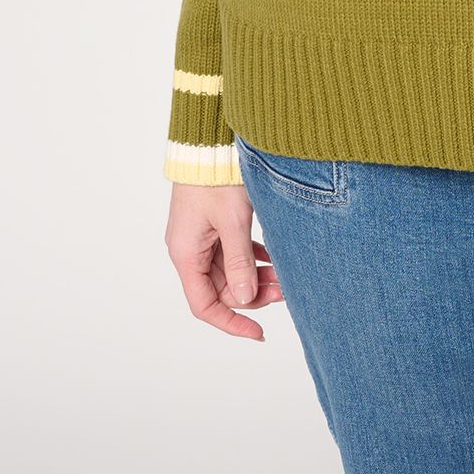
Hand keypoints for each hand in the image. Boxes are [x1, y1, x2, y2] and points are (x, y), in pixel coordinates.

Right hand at [166, 181, 282, 338]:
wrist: (208, 141)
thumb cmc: (215, 177)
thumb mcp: (232, 221)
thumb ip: (240, 261)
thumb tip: (246, 299)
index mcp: (186, 254)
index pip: (205, 305)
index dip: (231, 322)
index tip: (258, 333)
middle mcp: (190, 250)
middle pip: (222, 289)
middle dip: (253, 293)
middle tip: (286, 289)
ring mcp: (201, 237)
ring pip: (231, 270)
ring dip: (256, 274)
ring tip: (286, 273)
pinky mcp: (213, 224)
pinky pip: (233, 251)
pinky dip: (253, 256)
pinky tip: (273, 255)